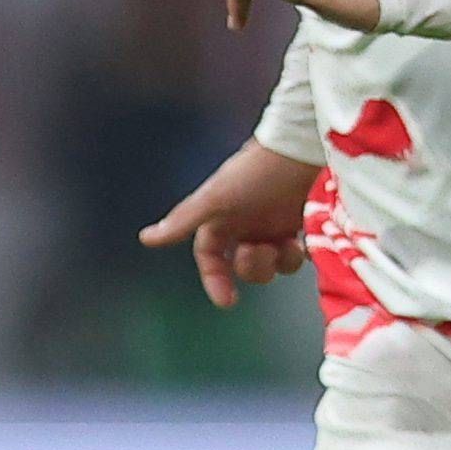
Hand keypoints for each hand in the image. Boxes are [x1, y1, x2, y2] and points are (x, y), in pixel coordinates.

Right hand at [138, 136, 320, 309]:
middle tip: (264, 250)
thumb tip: (146, 238)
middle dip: (253, 267)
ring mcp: (277, 225)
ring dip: (280, 262)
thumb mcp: (216, 198)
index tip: (228, 301)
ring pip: (275, 264)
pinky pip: (301, 254)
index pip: (211, 257)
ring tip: (289, 243)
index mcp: (222, 219)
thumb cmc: (256, 171)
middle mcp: (248, 224)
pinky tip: (304, 241)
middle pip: (245, 266)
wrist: (303, 149)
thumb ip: (184, 221)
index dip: (215, 280)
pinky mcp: (304, 224)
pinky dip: (302, 254)